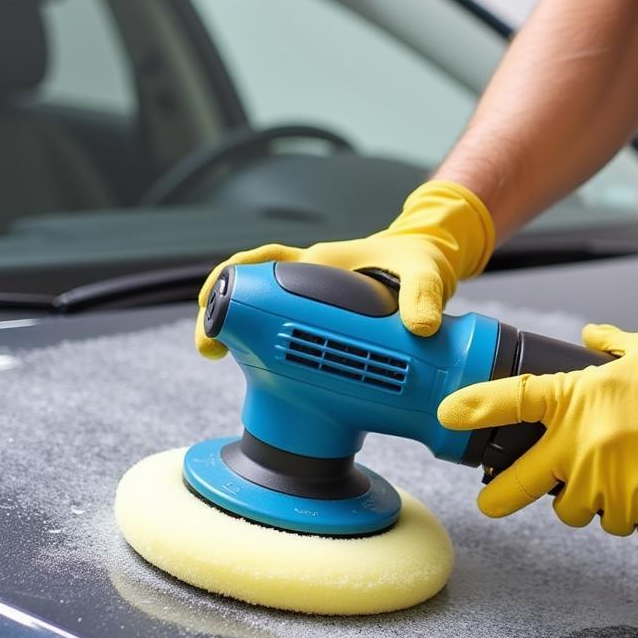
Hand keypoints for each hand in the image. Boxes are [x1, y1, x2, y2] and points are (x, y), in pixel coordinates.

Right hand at [195, 180, 493, 357]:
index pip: (264, 262)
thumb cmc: (420, 260)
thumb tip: (420, 327)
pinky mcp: (326, 322)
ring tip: (218, 358)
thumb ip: (424, 297)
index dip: (233, 277)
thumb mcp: (425, 274)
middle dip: (222, 313)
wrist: (429, 263)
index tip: (215, 304)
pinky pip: (288, 331)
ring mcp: (316, 302)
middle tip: (208, 347)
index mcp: (322, 262)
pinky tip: (263, 377)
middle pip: (251, 290)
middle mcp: (311, 279)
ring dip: (241, 335)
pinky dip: (269, 351)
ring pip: (266, 313)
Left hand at [438, 313, 637, 542]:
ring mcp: (614, 486)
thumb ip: (608, 345)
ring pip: (583, 515)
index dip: (473, 408)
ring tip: (620, 482)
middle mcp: (583, 450)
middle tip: (498, 499)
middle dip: (506, 496)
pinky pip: (635, 529)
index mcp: (576, 405)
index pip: (511, 403)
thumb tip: (590, 337)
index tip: (448, 415)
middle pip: (524, 490)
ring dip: (595, 504)